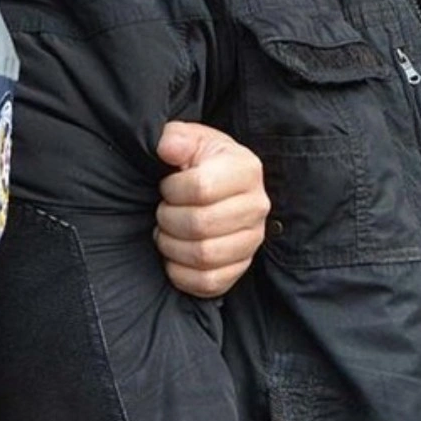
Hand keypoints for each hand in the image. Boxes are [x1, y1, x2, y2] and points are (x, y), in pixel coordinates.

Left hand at [154, 121, 268, 297]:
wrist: (218, 189)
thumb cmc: (200, 163)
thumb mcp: (190, 140)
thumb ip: (175, 138)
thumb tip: (166, 148)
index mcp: (247, 170)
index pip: (201, 188)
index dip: (172, 190)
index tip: (167, 187)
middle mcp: (257, 207)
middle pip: (201, 225)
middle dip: (168, 220)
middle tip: (163, 212)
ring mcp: (252, 241)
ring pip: (204, 256)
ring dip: (172, 246)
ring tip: (167, 232)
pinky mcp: (241, 268)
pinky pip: (208, 282)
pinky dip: (181, 273)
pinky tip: (174, 256)